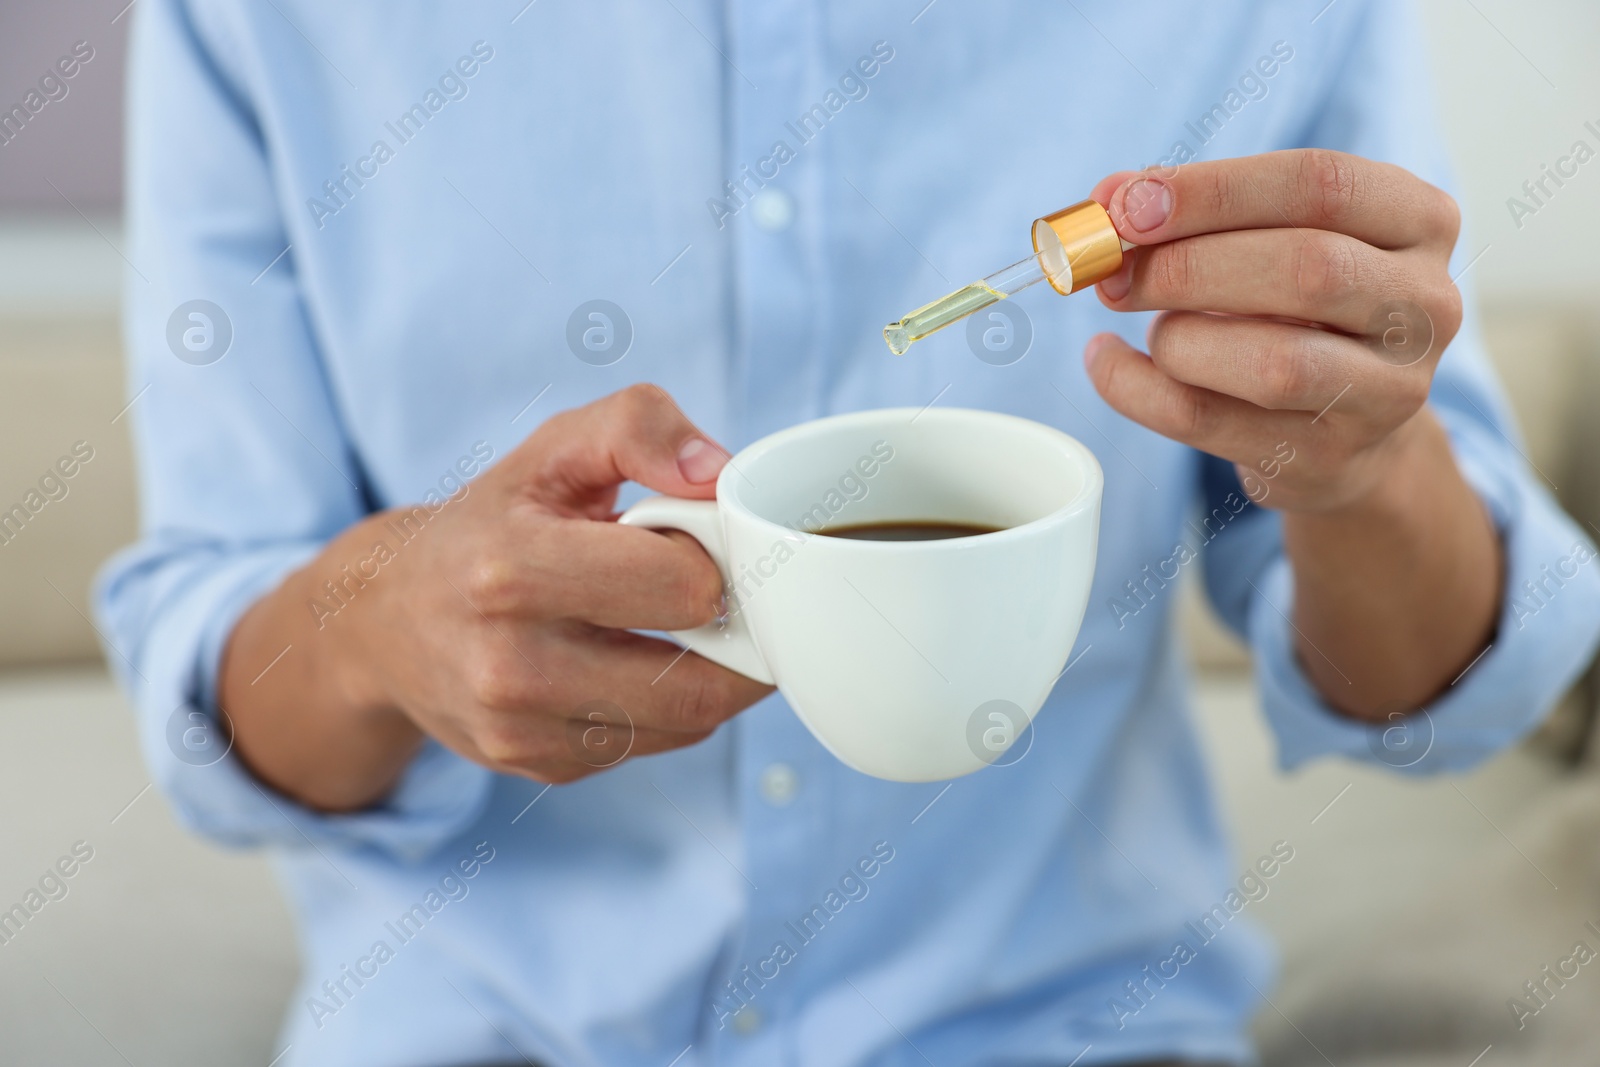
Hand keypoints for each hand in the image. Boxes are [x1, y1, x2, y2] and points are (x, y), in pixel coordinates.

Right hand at [224, 384, 771, 807]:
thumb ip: (638, 427)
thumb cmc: (489, 522)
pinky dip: (667, 707)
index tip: (692, 543)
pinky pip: (651, 746)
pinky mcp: (535, 765)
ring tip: (682, 626)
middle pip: (698, 683)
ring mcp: (521, 728)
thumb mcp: (552, 449)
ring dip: (710, 676)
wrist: (383, 618)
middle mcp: (510, 665)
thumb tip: (717, 472)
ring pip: (687, 724)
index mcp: (514, 571)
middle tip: (723, 596)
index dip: (712, 560)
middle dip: (733, 635)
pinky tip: (635, 662)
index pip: (683, 588)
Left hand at [1085, 149, 1463, 511]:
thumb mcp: (1270, 241)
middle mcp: (1424, 306)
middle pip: (1305, 268)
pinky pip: (1209, 420)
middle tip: (1113, 271)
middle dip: (1186, 265)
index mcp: (1419, 221)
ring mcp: (1388, 393)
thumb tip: (1108, 198)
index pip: (1319, 183)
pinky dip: (1136, 389)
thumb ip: (1195, 210)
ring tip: (1150, 327)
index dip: (1213, 190)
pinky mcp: (1327, 458)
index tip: (1127, 203)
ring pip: (1271, 363)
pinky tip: (1106, 362)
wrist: (1351, 433)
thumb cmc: (1299, 311)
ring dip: (1176, 337)